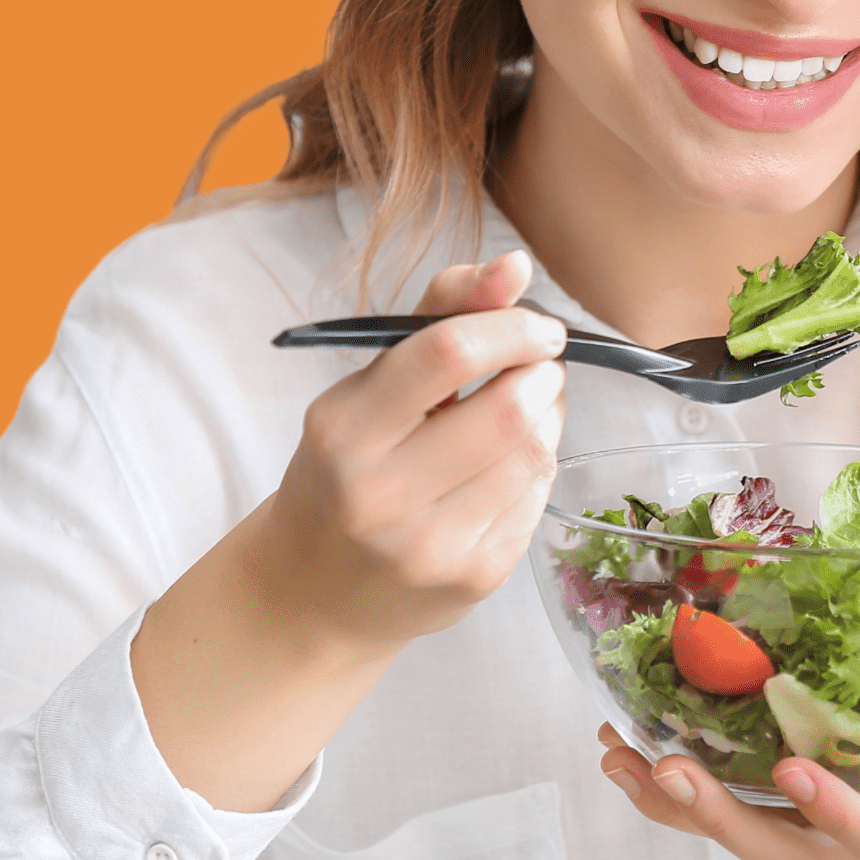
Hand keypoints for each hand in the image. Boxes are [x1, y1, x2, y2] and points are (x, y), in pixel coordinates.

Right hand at [131, 247, 564, 811]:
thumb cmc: (346, 469)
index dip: (511, 326)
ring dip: (549, 417)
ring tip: (526, 409)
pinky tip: (508, 466)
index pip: (447, 353)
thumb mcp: (366, 388)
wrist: (311, 596)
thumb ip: (440, 313)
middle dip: (541, 374)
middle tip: (538, 366)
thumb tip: (515, 264)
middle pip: (507, 411)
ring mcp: (429, 545)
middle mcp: (379, 493)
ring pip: (534, 455)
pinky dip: (538, 467)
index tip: (537, 325)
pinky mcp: (473, 579)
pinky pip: (538, 499)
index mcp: (343, 429)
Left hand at [595, 635, 859, 859]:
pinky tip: (630, 747)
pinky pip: (737, 817)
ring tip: (624, 756)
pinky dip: (679, 791)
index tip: (792, 770)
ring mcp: (841, 836)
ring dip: (684, 809)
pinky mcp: (805, 815)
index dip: (844, 819)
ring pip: (756, 845)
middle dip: (730, 822)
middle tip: (671, 769)